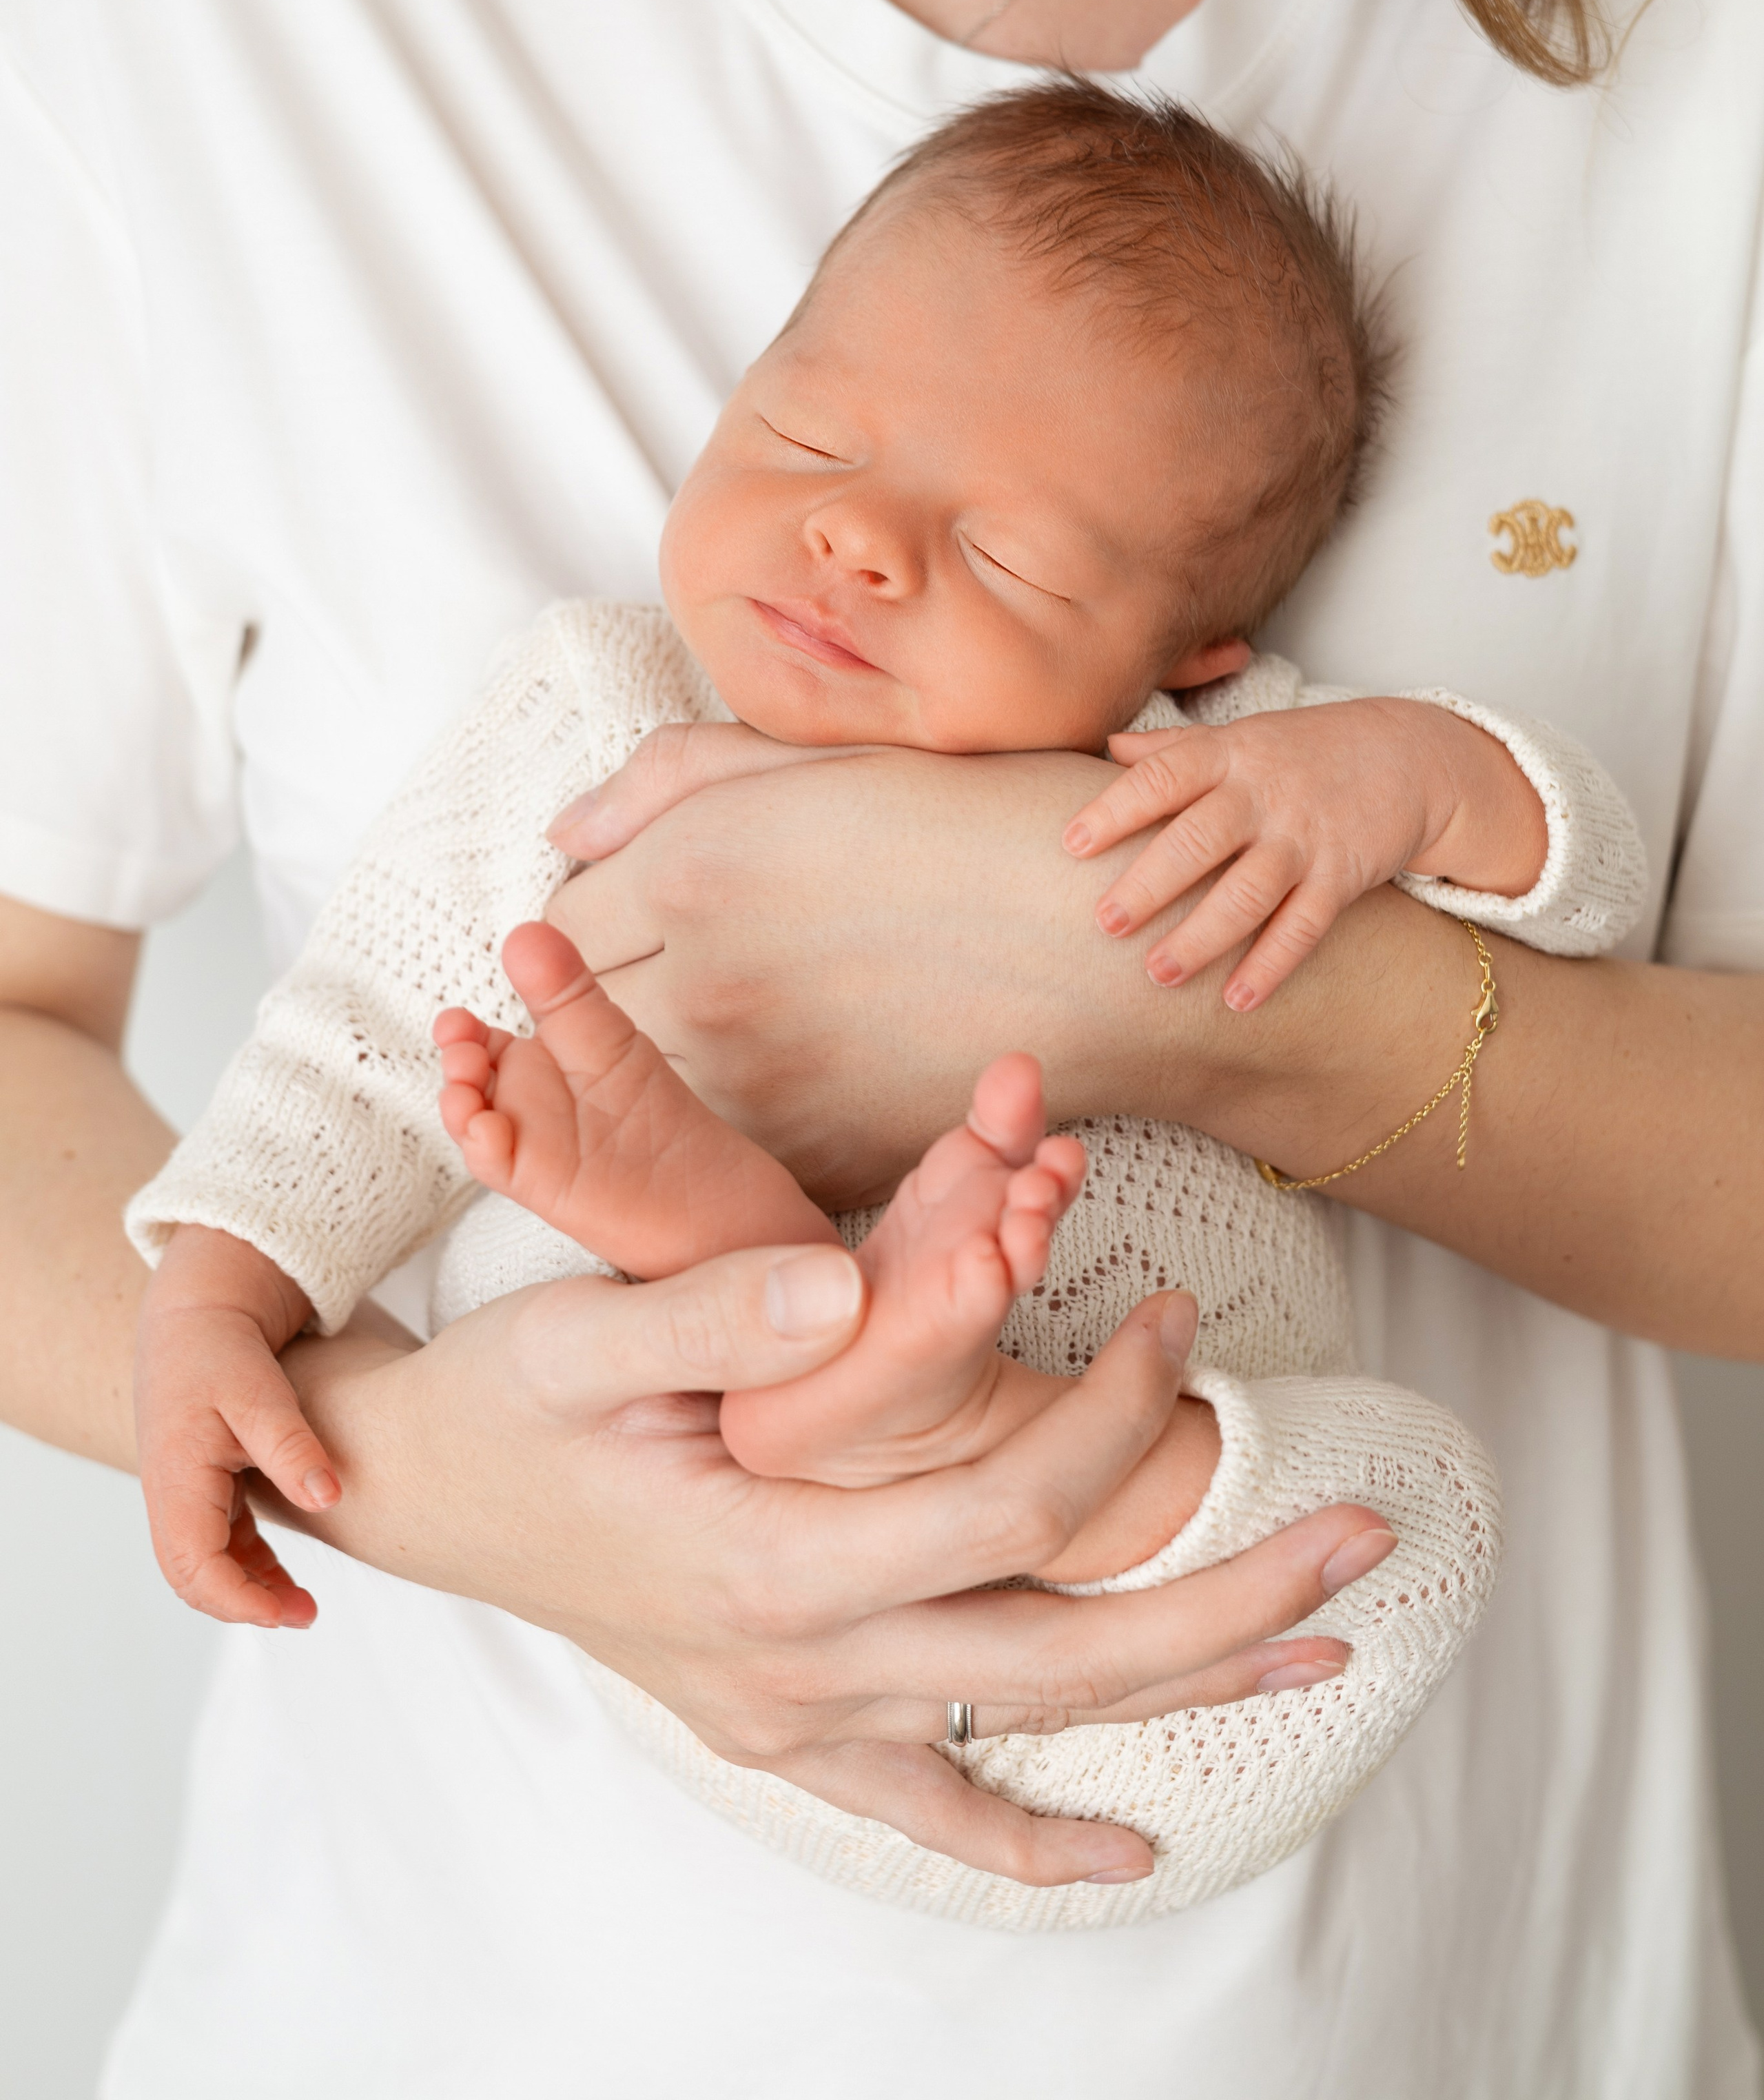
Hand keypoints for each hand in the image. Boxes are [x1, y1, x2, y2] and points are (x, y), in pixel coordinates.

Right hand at [134, 1224, 341, 1625]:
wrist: (199, 1310)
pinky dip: (248, 1561)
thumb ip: (291, 1444)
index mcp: (176, 1477)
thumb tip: (329, 1496)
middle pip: (193, 1575)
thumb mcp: (259, 1391)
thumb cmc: (222, 1346)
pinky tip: (284, 1573)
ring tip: (302, 1606)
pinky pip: (218, 1539)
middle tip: (305, 1614)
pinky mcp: (201, 1482)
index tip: (288, 1613)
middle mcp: (169, 1492)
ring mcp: (182, 1490)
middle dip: (244, 1604)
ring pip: (205, 1561)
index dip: (238, 1600)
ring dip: (249, 1588)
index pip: (194, 1566)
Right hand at [282, 1247, 1387, 1886]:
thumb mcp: (588, 1330)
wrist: (415, 1489)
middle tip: (1369, 1536)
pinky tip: (1127, 1855)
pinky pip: (926, 1808)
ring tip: (1323, 1650)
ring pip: (1025, 1731)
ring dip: (1185, 1694)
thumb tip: (845, 1292)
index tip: (1182, 1321)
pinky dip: (1029, 1841)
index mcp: (773, 1561)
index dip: (1122, 1420)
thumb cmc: (506, 1395)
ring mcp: (792, 1718)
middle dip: (1233, 1597)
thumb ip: (722, 1315)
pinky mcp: (780, 1728)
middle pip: (1069, 1653)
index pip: (1013, 1510)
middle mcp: (800, 1668)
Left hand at [544, 742, 1211, 1205]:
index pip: (559, 924)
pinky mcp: (818, 1159)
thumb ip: (670, 782)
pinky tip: (800, 1077)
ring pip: (639, 1097)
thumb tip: (565, 831)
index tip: (647, 916)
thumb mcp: (815, 762)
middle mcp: (705, 985)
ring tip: (745, 1026)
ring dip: (664, 1068)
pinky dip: (744, 1127)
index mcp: (695, 870)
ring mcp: (760, 1088)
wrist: (1111, 941)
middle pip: (582, 1017)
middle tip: (692, 971)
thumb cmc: (975, 824)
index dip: (597, 920)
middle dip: (614, 995)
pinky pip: (730, 1157)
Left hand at [1064, 699, 1548, 1009]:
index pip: (1164, 777)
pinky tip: (1238, 1001)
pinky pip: (1304, 925)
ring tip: (1158, 974)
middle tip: (1104, 923)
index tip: (1072, 843)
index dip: (1117, 809)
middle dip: (1151, 883)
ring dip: (1203, 936)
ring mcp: (1305, 837)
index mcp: (1229, 754)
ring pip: (1249, 891)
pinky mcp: (1343, 876)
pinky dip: (1273, 964)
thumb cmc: (1302, 751)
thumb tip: (1105, 748)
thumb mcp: (1240, 737)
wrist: (1410, 755)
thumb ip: (1173, 748)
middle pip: (1200, 839)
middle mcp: (1264, 794)